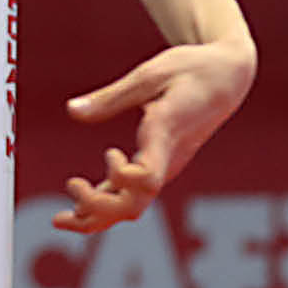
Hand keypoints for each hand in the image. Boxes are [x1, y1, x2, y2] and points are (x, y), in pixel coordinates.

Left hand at [55, 38, 255, 233]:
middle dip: (99, 207)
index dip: (125, 178)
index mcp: (167, 135)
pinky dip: (104, 204)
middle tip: (70, 185)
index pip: (149, 177)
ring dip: (97, 214)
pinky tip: (77, 207)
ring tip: (60, 218)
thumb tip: (71, 111)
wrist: (227, 79)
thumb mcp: (150, 74)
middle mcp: (168, 160)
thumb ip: (111, 97)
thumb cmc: (190, 70)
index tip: (110, 153)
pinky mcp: (158, 167)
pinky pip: (131, 196)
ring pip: (132, 207)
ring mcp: (165, 168)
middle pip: (136, 203)